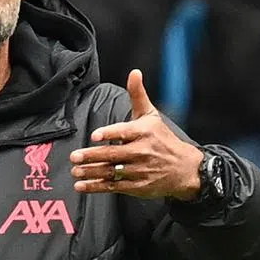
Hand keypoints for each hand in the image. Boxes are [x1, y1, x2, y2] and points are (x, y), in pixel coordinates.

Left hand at [69, 69, 204, 199]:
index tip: (95, 135)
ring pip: (111, 172)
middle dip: (93, 156)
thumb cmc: (163, 139)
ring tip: (75, 171)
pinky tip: (82, 185)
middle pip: (114, 155)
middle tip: (75, 156)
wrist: (184, 168)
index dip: (109, 134)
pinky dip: (96, 187)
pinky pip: (113, 186)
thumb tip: (134, 72)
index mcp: (144, 132)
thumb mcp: (152, 115)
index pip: (124, 132)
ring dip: (91, 172)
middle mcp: (142, 152)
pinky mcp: (137, 186)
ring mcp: (139, 171)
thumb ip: (138, 95)